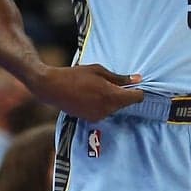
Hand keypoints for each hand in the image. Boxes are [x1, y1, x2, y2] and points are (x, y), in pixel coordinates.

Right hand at [30, 64, 144, 121]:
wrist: (52, 87)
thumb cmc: (75, 75)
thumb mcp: (99, 71)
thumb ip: (120, 78)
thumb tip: (138, 79)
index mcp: (111, 96)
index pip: (136, 98)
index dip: (138, 91)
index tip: (135, 85)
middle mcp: (107, 109)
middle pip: (125, 103)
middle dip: (124, 94)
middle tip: (112, 82)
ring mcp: (98, 116)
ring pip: (115, 108)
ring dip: (113, 99)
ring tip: (99, 87)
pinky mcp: (90, 119)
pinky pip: (104, 111)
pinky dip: (103, 104)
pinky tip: (92, 95)